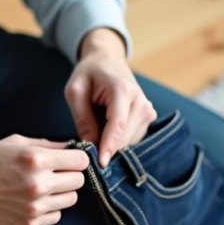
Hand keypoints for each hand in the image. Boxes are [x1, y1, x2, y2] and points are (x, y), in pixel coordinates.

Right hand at [0, 136, 88, 224]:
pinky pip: (56, 216)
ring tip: (45, 186)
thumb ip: (45, 144)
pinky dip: (51, 208)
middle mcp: (39, 184)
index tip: (70, 159)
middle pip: (79, 181)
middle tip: (57, 172)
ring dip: (62, 192)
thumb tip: (69, 146)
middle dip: (71, 174)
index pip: (80, 161)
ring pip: (71, 199)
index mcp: (36, 159)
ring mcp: (35, 207)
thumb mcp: (13, 143)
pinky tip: (35, 200)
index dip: (77, 158)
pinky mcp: (29, 224)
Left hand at [65, 28, 155, 167]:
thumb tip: (90, 147)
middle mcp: (141, 102)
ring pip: (130, 141)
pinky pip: (133, 139)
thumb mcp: (75, 92)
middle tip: (86, 154)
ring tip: (94, 134)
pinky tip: (105, 134)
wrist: (107, 59)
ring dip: (113, 146)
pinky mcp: (148, 117)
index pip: (118, 126)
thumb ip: (82, 119)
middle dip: (108, 149)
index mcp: (123, 91)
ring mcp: (148, 110)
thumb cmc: (89, 73)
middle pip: (126, 137)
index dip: (109, 147)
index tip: (100, 165)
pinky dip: (119, 141)